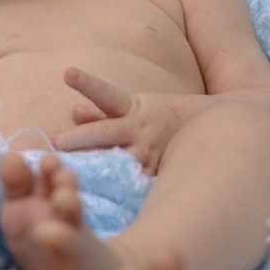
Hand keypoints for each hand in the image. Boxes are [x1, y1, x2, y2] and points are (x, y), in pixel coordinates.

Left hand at [53, 67, 201, 175]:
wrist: (213, 127)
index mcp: (132, 108)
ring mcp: (149, 153)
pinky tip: (98, 197)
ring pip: (118, 160)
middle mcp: (139, 129)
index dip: (87, 83)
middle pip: (104, 132)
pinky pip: (132, 182)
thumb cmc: (161, 116)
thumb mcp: (134, 107)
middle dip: (79, 138)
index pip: (105, 93)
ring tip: (69, 175)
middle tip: (55, 143)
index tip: (69, 73)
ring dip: (95, 166)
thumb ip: (103, 112)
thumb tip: (76, 112)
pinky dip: (116, 187)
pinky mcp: (157, 173)